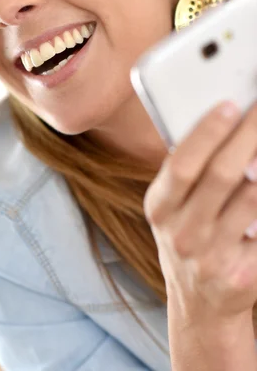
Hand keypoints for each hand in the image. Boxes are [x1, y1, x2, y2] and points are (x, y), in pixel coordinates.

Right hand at [144, 101, 256, 318]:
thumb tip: (229, 122)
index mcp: (159, 207)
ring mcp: (213, 258)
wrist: (200, 303)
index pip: (182, 164)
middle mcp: (183, 234)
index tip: (229, 104)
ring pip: (253, 200)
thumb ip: (191, 171)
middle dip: (249, 136)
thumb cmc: (189, 235)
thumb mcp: (174, 206)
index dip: (206, 133)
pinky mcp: (245, 276)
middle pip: (222, 176)